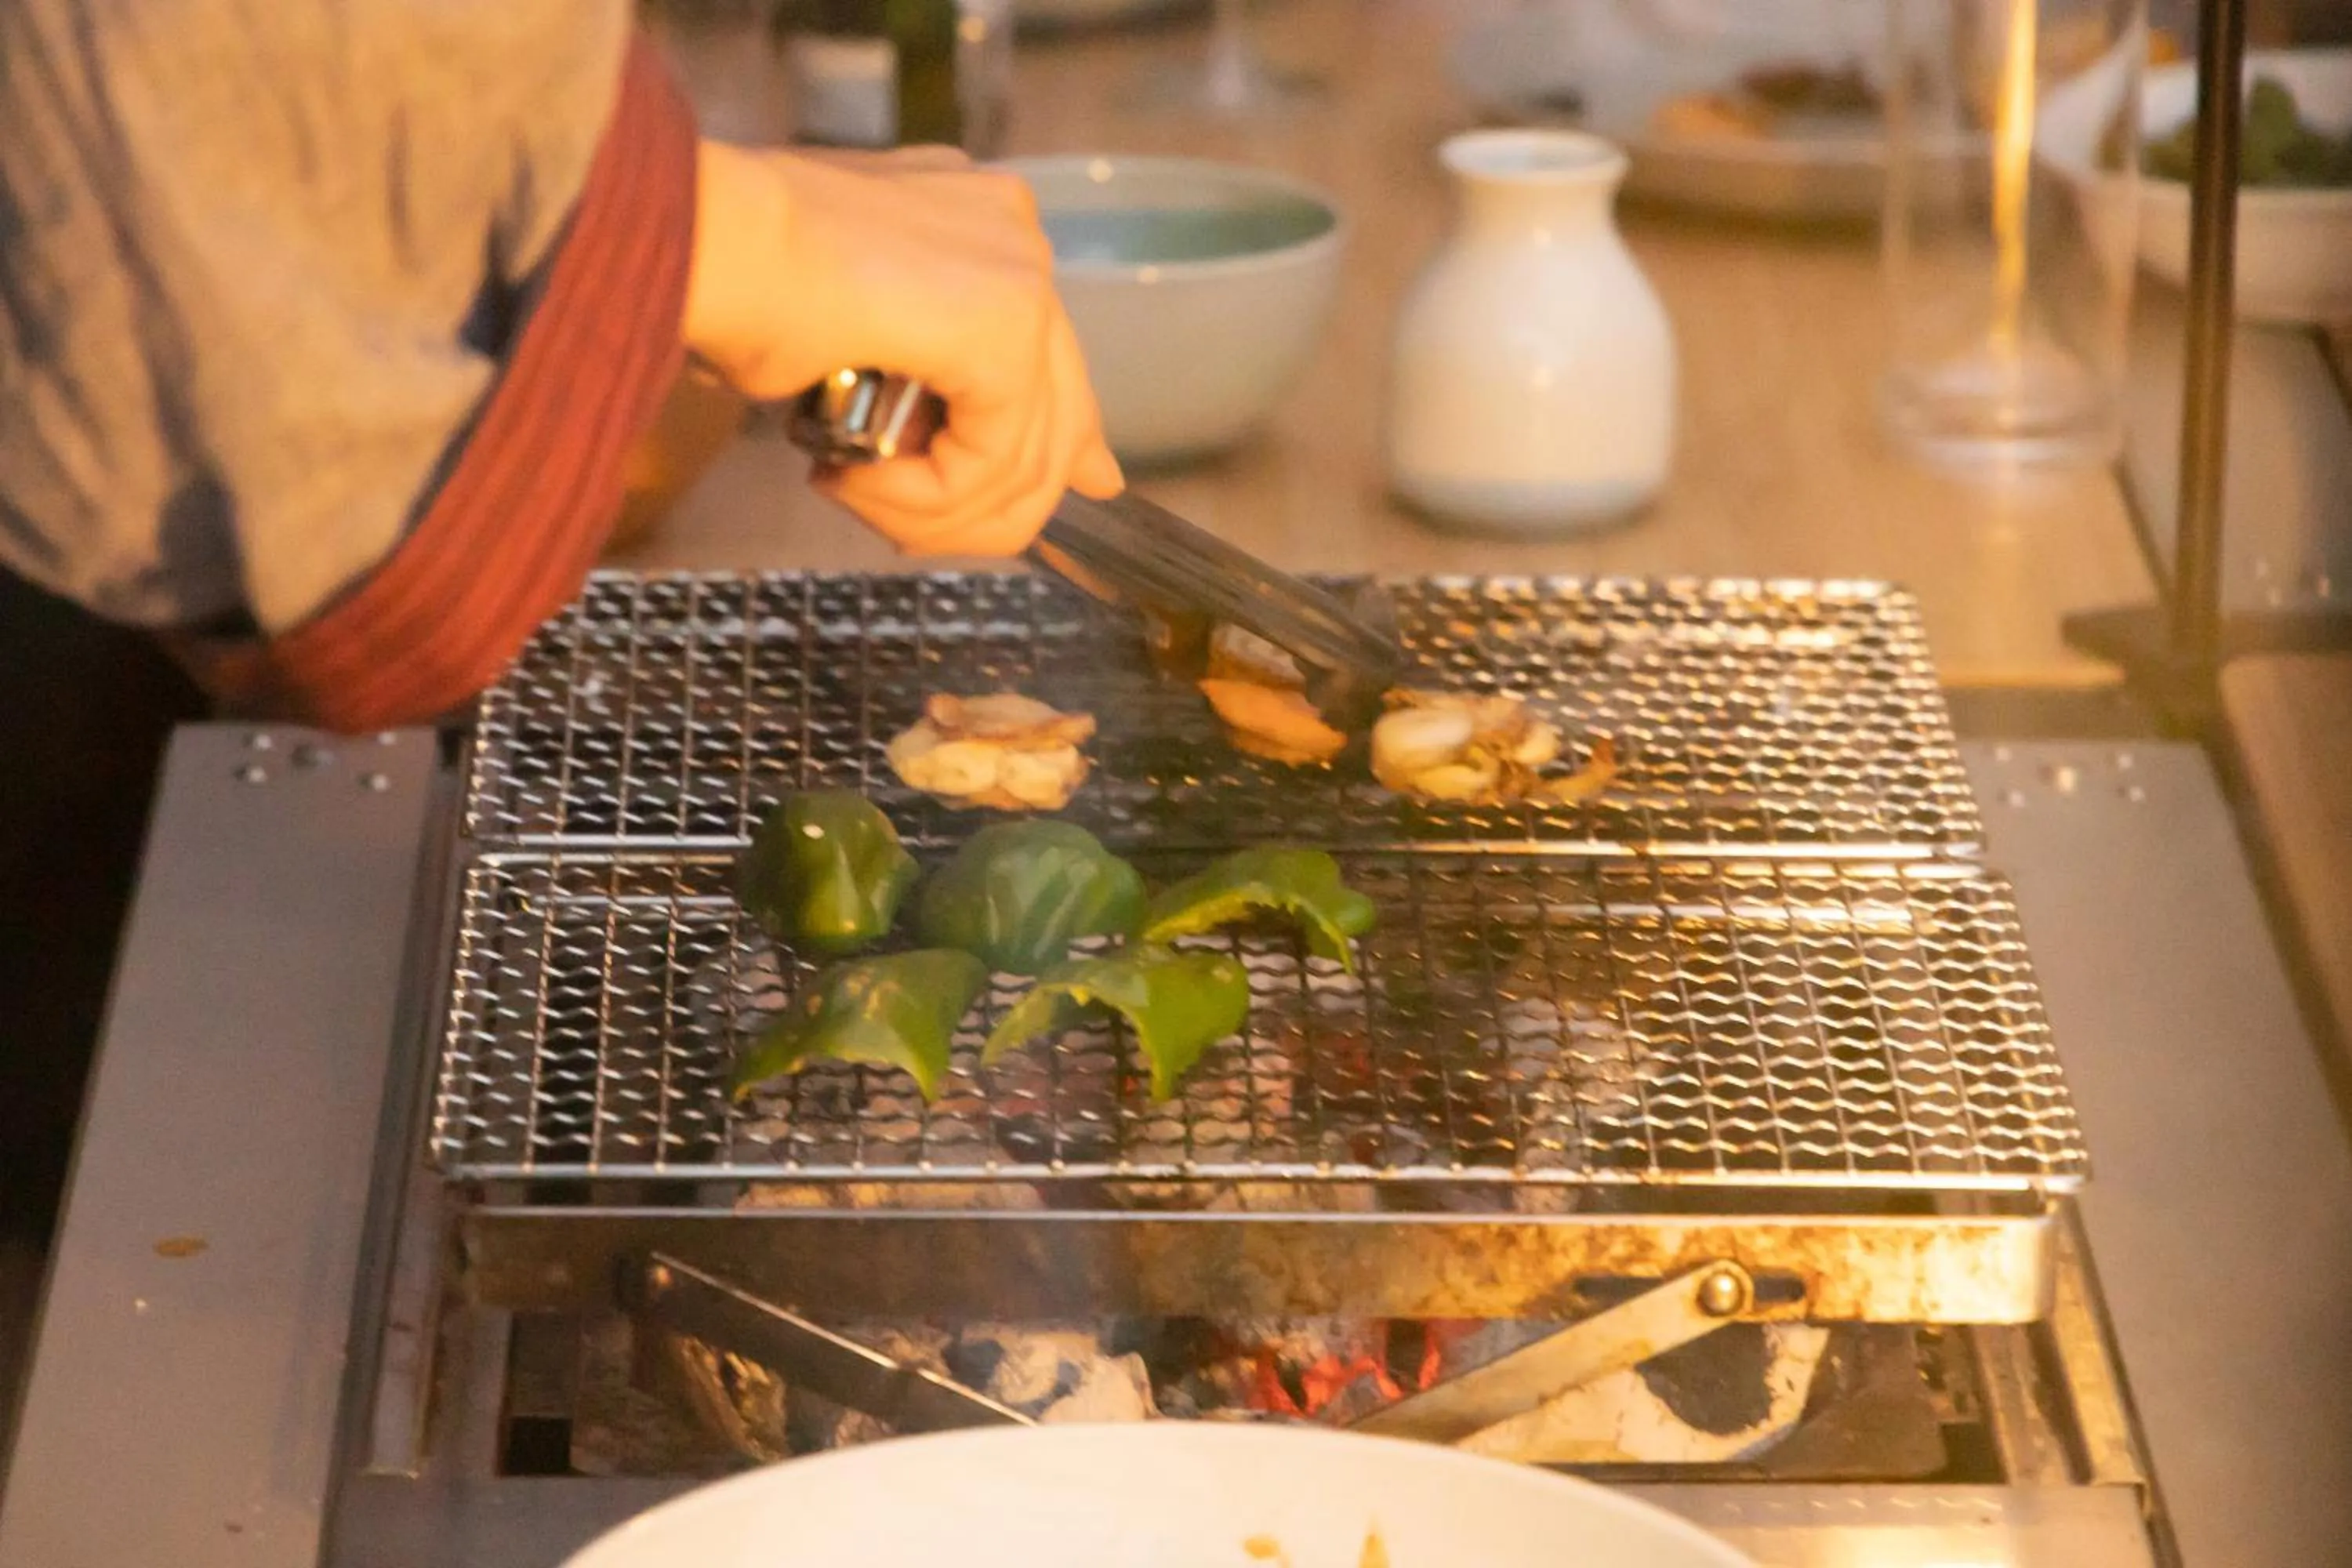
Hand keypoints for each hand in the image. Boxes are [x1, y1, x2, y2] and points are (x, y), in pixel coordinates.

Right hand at [682, 141, 1121, 556]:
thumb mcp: (849, 338)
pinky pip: (990, 462)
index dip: (1053, 453)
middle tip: (897, 529)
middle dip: (987, 503)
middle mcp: (1016, 238)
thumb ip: (928, 381)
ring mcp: (1018, 275)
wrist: (698, 236)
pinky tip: (849, 480)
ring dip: (929, 508)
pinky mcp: (1004, 327)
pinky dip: (920, 496)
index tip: (1021, 514)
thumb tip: (1023, 456)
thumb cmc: (735, 281)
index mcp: (984, 226)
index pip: (1054, 363)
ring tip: (846, 491)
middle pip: (1056, 415)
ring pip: (1023, 456)